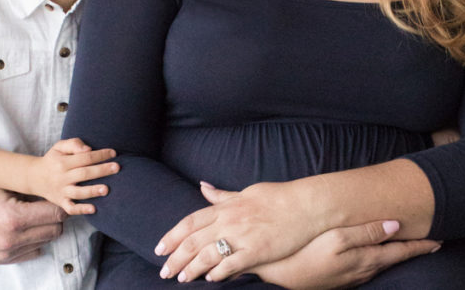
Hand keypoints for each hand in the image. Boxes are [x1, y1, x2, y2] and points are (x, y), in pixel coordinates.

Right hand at [0, 131, 65, 263]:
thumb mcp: (7, 183)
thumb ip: (34, 190)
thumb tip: (60, 191)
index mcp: (13, 219)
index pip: (56, 214)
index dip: (59, 202)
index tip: (57, 194)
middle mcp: (9, 240)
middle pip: (55, 230)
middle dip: (54, 215)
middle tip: (46, 201)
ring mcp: (2, 252)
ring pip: (45, 241)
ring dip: (44, 227)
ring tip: (34, 212)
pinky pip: (30, 252)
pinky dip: (32, 239)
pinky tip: (24, 225)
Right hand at [31, 137, 118, 215]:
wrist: (34, 177)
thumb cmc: (53, 159)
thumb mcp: (59, 147)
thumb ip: (74, 144)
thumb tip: (89, 150)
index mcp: (63, 162)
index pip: (84, 157)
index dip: (100, 155)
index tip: (114, 153)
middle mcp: (62, 177)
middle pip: (84, 173)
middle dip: (101, 170)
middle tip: (117, 168)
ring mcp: (62, 191)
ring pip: (78, 192)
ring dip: (93, 191)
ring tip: (107, 189)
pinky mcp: (61, 202)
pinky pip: (71, 208)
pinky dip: (81, 210)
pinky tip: (94, 209)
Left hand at [156, 181, 325, 282]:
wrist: (304, 205)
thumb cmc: (276, 197)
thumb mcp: (246, 192)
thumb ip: (222, 195)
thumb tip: (203, 186)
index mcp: (226, 207)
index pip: (190, 222)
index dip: (172, 236)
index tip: (160, 248)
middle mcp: (229, 221)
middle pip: (193, 241)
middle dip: (175, 257)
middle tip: (163, 271)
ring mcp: (242, 237)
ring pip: (208, 255)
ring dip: (191, 268)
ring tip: (180, 278)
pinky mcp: (257, 251)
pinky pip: (232, 264)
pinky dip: (218, 273)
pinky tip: (210, 280)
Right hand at [257, 221, 440, 289]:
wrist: (284, 279)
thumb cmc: (308, 255)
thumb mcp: (337, 238)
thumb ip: (366, 231)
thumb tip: (395, 225)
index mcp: (368, 259)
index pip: (402, 251)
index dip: (422, 245)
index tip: (440, 240)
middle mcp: (365, 270)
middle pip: (396, 258)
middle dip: (415, 250)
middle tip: (433, 242)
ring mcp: (354, 276)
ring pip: (384, 263)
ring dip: (399, 254)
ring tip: (410, 244)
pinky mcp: (344, 278)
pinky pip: (370, 266)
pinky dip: (383, 258)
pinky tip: (379, 253)